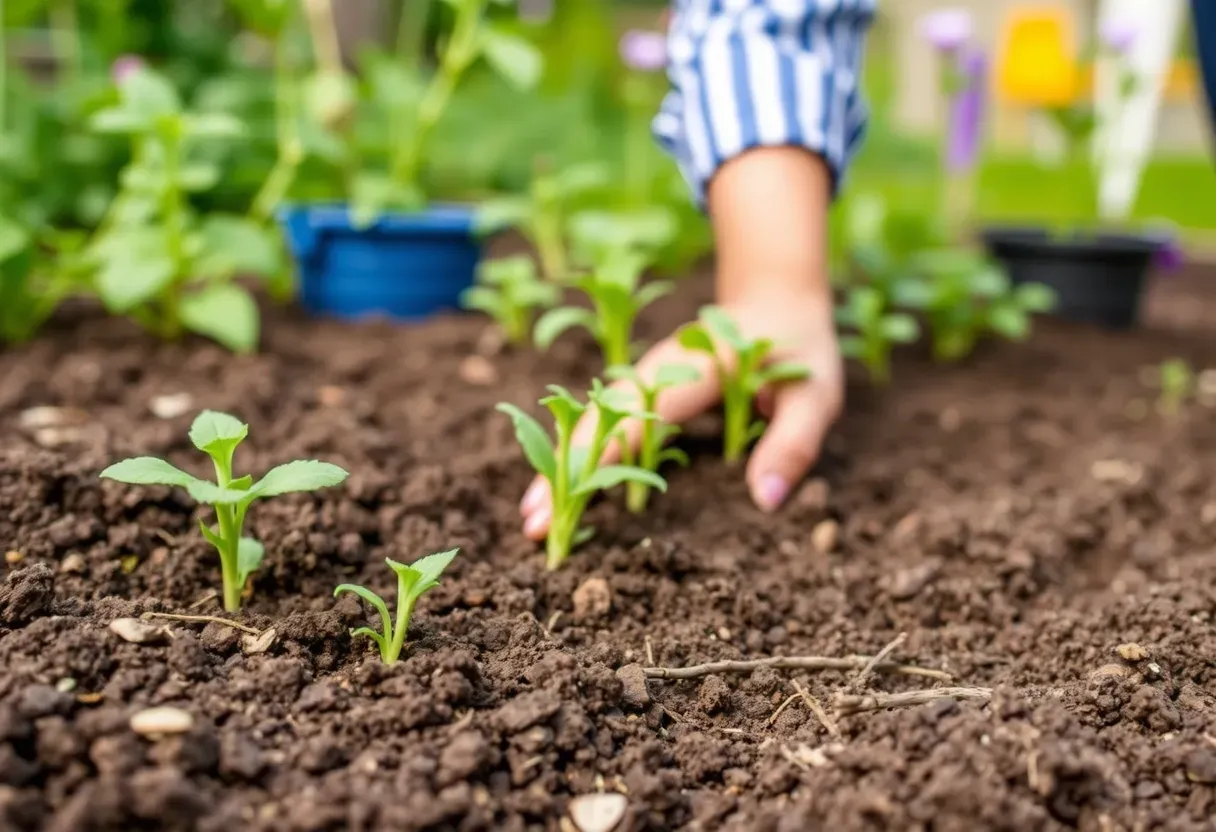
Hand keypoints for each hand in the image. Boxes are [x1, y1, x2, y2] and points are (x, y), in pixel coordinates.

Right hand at [518, 291, 842, 538]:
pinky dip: (579, 451)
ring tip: (532, 513)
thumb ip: (795, 443)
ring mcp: (643, 377)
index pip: (633, 421)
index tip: (561, 498)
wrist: (775, 297)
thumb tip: (766, 501)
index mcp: (692, 369)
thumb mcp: (815, 394)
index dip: (594, 461)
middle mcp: (656, 370)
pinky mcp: (642, 388)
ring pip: (591, 419)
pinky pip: (603, 420)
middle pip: (595, 420)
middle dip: (559, 468)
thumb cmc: (797, 347)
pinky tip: (565, 484)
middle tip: (529, 524)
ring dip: (561, 461)